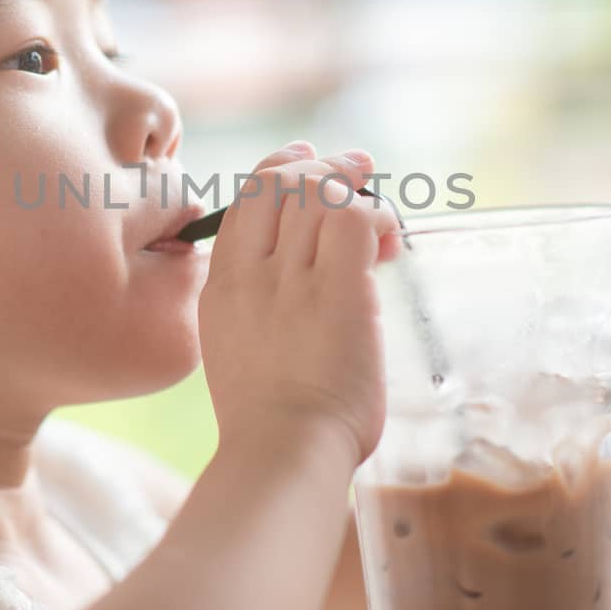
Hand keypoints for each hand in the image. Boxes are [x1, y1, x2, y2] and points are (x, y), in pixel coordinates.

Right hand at [198, 140, 402, 464]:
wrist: (281, 452)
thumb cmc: (267, 424)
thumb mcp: (237, 352)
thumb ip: (258, 309)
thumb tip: (295, 284)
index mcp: (222, 287)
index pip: (245, 200)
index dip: (278, 168)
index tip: (304, 157)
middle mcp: (252, 274)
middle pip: (281, 185)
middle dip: (324, 166)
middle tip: (358, 166)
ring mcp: (292, 281)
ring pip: (319, 195)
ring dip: (355, 189)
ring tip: (381, 207)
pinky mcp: (339, 293)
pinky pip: (354, 222)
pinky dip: (376, 218)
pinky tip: (388, 243)